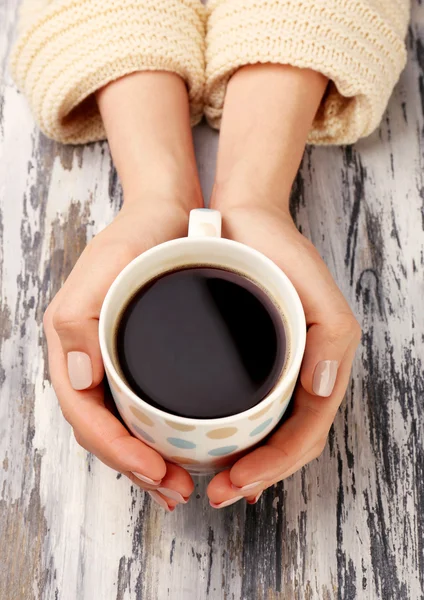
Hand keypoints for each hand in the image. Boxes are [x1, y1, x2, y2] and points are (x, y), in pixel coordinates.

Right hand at [44, 70, 202, 510]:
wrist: (167, 214)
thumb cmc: (138, 237)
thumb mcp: (106, 266)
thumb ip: (80, 319)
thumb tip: (78, 378)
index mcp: (74, 344)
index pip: (87, 415)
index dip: (118, 451)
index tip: (156, 471)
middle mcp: (90, 359)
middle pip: (104, 430)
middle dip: (137, 468)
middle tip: (176, 490)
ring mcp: (113, 360)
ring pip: (122, 425)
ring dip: (148, 461)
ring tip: (181, 483)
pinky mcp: (138, 358)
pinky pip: (139, 408)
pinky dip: (158, 437)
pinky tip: (181, 448)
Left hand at [206, 205, 360, 506]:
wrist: (243, 220)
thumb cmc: (280, 253)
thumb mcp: (318, 289)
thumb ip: (331, 338)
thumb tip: (322, 389)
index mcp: (319, 367)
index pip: (304, 434)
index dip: (275, 466)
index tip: (238, 482)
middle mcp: (297, 375)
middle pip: (285, 443)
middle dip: (256, 476)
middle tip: (219, 493)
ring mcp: (270, 370)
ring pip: (264, 433)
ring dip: (244, 465)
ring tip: (214, 481)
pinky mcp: (244, 361)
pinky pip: (245, 409)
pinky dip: (233, 436)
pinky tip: (216, 449)